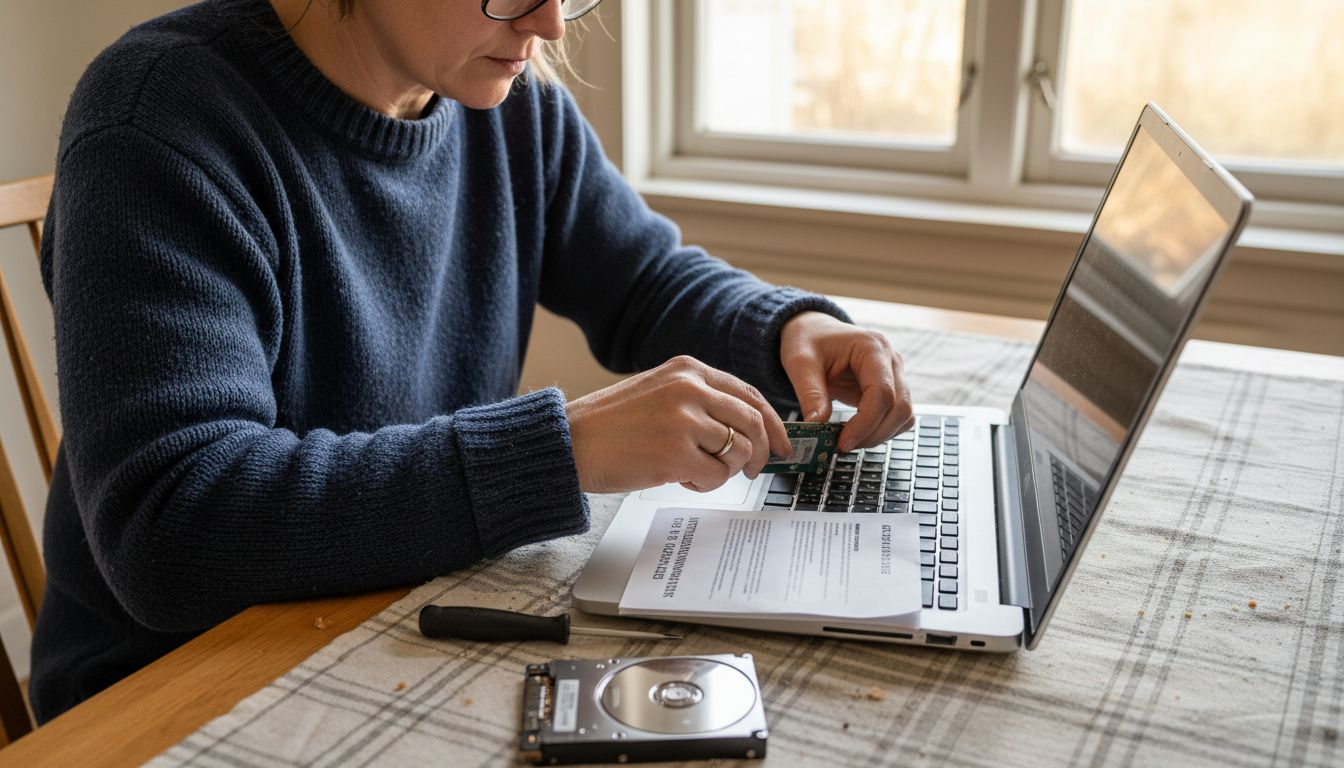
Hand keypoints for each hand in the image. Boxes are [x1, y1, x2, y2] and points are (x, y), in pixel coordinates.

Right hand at [565, 356, 792, 493]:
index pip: (749, 394)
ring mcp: (685, 420)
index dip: (772, 423)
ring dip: (724, 471)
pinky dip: (704, 484)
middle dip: (761, 452)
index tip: (782, 444)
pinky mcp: (676, 453)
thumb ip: (700, 399)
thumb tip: (746, 426)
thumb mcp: (659, 391)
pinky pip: (715, 476)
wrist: (570, 441)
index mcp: (688, 369)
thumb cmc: (611, 424)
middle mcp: (690, 389)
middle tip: (752, 470)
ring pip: (737, 451)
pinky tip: (679, 477)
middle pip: (752, 423)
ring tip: (695, 471)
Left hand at [779, 311, 913, 451]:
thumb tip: (817, 425)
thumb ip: (810, 393)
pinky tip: (858, 433)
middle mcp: (891, 360)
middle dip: (875, 433)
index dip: (866, 423)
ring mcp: (894, 374)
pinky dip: (883, 430)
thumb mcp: (800, 362)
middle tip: (844, 446)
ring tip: (849, 440)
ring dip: (881, 434)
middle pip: (901, 407)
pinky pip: (898, 416)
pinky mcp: (891, 388)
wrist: (814, 331)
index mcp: (871, 347)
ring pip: (905, 415)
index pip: (882, 392)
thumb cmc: (808, 340)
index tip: (844, 442)